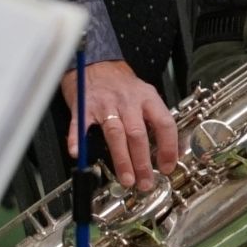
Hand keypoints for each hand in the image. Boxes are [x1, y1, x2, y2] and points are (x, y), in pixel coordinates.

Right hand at [60, 59, 178, 193]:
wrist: (96, 64)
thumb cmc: (122, 85)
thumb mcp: (145, 95)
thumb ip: (154, 120)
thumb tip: (169, 152)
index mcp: (148, 98)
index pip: (164, 123)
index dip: (168, 147)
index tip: (166, 167)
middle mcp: (128, 101)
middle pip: (138, 133)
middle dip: (142, 161)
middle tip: (145, 182)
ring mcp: (105, 104)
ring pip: (115, 133)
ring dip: (121, 159)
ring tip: (126, 179)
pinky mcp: (84, 107)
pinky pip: (81, 125)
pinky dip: (78, 140)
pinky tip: (78, 154)